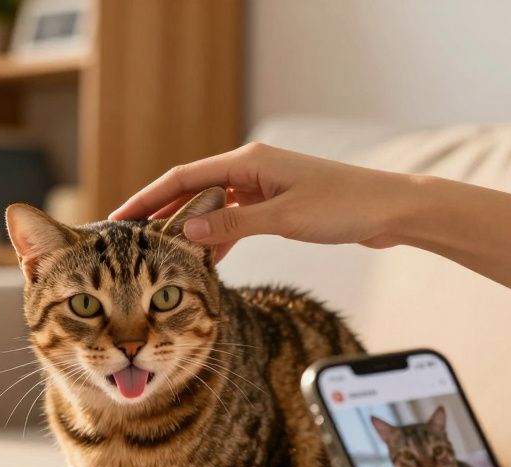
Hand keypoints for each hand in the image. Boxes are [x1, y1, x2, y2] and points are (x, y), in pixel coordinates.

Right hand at [109, 142, 418, 260]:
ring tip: (162, 256)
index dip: (149, 197)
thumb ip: (232, 226)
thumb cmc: (344, 206)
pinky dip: (218, 238)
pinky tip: (205, 261)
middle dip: (162, 215)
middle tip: (131, 243)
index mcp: (248, 161)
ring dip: (190, 230)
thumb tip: (186, 232)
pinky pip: (235, 221)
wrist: (390, 210)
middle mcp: (251, 169)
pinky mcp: (276, 206)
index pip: (184, 177)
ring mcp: (263, 188)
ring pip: (213, 208)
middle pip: (193, 191)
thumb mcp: (283, 219)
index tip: (120, 218)